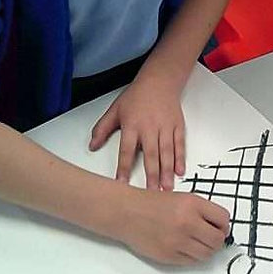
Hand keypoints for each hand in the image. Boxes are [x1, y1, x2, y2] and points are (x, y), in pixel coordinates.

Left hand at [89, 75, 185, 190]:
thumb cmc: (137, 95)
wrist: (160, 80)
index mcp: (132, 125)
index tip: (122, 183)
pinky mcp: (177, 126)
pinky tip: (179, 171)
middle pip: (150, 155)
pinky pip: (179, 145)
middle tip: (152, 193)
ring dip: (167, 172)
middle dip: (151, 176)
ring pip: (166, 153)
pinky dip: (180, 159)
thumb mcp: (115, 110)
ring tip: (166, 188)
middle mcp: (150, 127)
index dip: (123, 168)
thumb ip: (102, 128)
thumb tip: (92, 145)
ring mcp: (165, 127)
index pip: (126, 150)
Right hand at [118, 188, 229, 264]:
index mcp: (193, 205)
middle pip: (218, 240)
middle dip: (218, 239)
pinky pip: (192, 261)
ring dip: (206, 249)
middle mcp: (187, 223)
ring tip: (198, 242)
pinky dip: (193, 256)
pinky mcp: (169, 255)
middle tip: (212, 237)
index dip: (223, 225)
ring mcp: (178, 241)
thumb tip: (221, 226)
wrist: (128, 212)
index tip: (220, 226)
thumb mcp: (183, 198)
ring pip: (207, 254)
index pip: (223, 219)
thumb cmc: (153, 204)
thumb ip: (203, 211)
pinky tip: (186, 247)